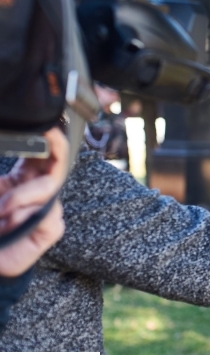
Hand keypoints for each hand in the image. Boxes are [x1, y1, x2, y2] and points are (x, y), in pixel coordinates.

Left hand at [0, 128, 68, 276]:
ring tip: (1, 209)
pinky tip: (10, 224)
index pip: (46, 154)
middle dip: (55, 147)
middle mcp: (41, 194)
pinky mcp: (52, 230)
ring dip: (20, 195)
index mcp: (26, 181)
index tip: (46, 124)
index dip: (50, 139)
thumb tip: (9, 143)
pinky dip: (23, 216)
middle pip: (59, 165)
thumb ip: (4, 179)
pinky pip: (46, 213)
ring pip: (50, 188)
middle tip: (49, 133)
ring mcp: (49, 211)